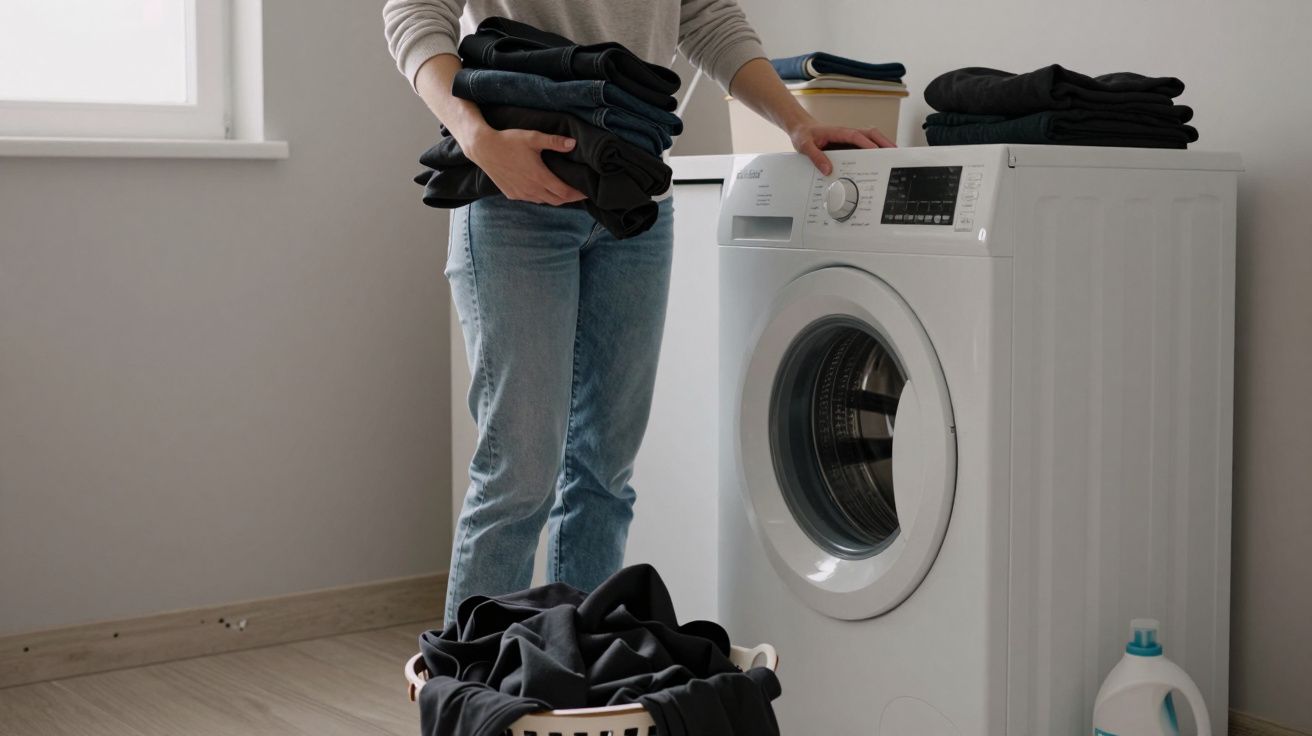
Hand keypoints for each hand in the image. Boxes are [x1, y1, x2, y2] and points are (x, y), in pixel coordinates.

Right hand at [461, 127, 587, 205]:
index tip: (588, 192)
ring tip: (563, 191)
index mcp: (540, 177)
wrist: (483, 149)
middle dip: (570, 198)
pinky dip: (541, 197)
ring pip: (544, 202)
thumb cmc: (509, 141)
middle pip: (557, 200)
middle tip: (579, 192)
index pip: (565, 192)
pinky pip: (531, 199)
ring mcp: (521, 194)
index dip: (579, 194)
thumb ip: (554, 141)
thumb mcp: (533, 137)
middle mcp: (531, 189)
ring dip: (555, 198)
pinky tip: (543, 189)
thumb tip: (573, 144)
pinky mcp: (512, 194)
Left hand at [788, 121, 896, 175]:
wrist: (801, 128)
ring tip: (894, 156)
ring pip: (871, 138)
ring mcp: (849, 138)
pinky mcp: (849, 143)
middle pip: (871, 134)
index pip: (856, 136)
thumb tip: (828, 169)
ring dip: (883, 145)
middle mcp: (847, 133)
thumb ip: (815, 157)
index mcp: (838, 132)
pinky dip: (876, 149)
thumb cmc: (803, 135)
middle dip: (883, 142)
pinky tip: (882, 158)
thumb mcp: (805, 146)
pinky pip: (866, 145)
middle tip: (895, 152)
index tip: (876, 151)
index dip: (867, 143)